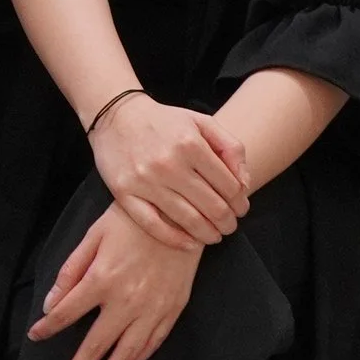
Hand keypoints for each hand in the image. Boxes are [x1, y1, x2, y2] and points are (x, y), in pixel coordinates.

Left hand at [29, 198, 201, 359]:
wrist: (182, 213)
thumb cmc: (131, 220)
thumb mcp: (93, 236)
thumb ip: (70, 271)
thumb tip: (51, 304)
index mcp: (102, 280)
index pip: (67, 314)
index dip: (48, 329)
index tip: (35, 337)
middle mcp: (126, 302)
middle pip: (95, 347)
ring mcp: (152, 309)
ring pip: (127, 354)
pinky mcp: (173, 310)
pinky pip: (153, 343)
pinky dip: (137, 359)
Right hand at [88, 92, 249, 250]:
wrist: (115, 116)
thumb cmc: (163, 122)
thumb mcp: (202, 122)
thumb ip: (231, 148)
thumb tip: (244, 183)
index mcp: (191, 144)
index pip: (229, 186)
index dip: (241, 203)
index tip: (241, 209)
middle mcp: (169, 163)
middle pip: (212, 207)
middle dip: (228, 222)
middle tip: (230, 226)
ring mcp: (145, 180)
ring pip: (187, 220)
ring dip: (208, 234)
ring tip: (215, 236)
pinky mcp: (124, 193)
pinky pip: (153, 225)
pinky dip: (176, 240)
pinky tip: (190, 244)